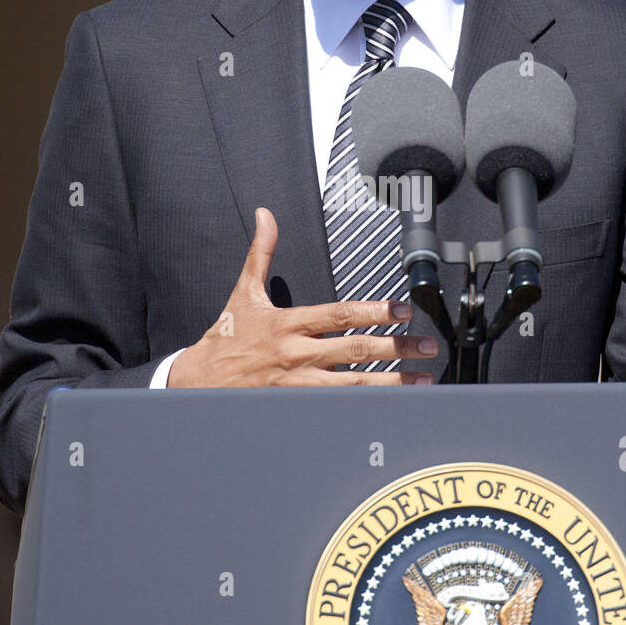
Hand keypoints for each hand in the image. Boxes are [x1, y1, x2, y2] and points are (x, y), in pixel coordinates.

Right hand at [167, 208, 437, 386]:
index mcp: (288, 323)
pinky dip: (365, 408)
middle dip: (397, 348)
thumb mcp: (243, 293)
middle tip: (428, 346)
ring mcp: (298, 384)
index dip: (375, 311)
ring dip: (391, 383)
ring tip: (422, 381)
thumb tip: (266, 216)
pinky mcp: (295, 407)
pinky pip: (336, 408)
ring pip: (353, 385)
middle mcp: (296, 353)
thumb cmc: (225, 338)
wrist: (196, 383)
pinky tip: (390, 408)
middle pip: (355, 349)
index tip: (405, 311)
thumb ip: (261, 253)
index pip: (340, 315)